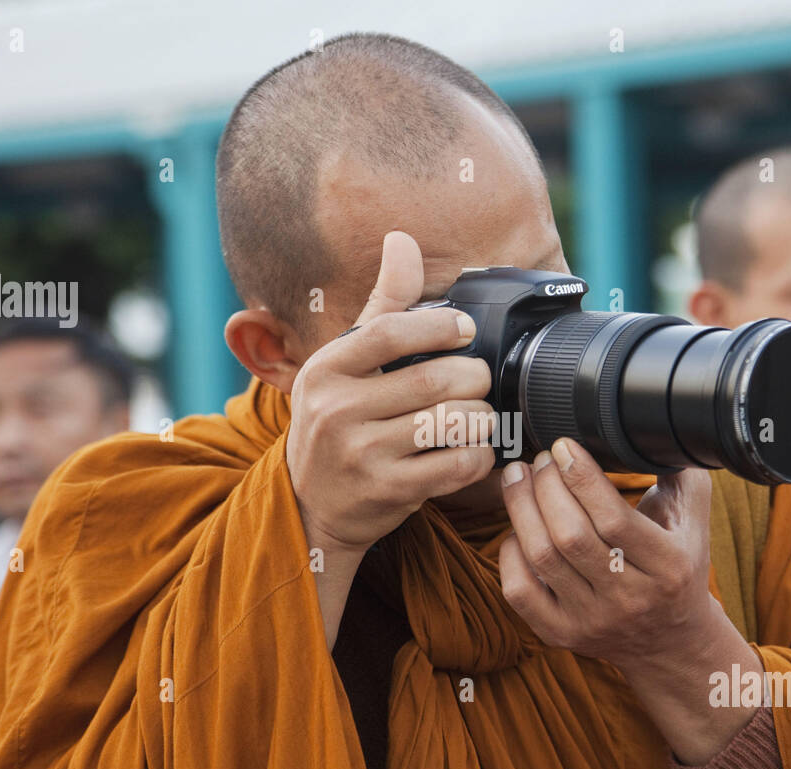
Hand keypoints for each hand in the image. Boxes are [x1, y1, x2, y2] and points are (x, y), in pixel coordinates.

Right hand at [285, 230, 496, 558]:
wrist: (310, 506)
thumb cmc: (337, 423)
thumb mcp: (345, 364)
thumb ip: (381, 307)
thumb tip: (402, 240)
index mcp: (325, 370)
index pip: (387, 333)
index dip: (437, 326)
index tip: (464, 329)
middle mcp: (337, 411)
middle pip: (433, 381)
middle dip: (472, 377)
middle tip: (478, 379)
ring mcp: (361, 455)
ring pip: (451, 423)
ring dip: (480, 416)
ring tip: (478, 414)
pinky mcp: (388, 492)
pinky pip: (456, 464)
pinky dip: (478, 454)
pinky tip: (473, 448)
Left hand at [498, 437, 761, 763]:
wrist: (670, 642)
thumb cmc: (679, 566)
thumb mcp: (694, 518)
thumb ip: (680, 472)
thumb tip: (654, 422)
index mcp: (667, 566)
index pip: (614, 518)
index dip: (581, 477)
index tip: (564, 446)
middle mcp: (629, 598)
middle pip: (571, 536)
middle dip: (546, 487)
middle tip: (540, 459)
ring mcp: (592, 620)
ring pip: (542, 558)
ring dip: (521, 508)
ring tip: (519, 477)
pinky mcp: (561, 634)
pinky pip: (520, 591)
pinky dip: (510, 553)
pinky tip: (517, 528)